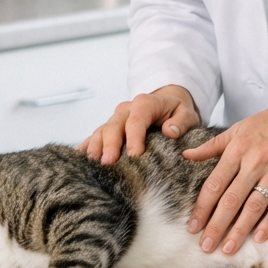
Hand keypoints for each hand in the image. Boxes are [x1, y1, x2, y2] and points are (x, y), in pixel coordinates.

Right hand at [78, 85, 200, 163]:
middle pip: (115, 125)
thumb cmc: (177, 113)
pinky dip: (87, 146)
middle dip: (111, 144)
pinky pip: (95, 136)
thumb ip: (181, 122)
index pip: (137, 120)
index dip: (134, 137)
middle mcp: (126, 109)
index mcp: (145, 103)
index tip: (135, 154)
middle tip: (109, 162)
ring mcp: (115, 119)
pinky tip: (79, 158)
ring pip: (101, 131)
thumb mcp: (187, 114)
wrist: (167, 105)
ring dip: (96, 146)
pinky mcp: (109, 128)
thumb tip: (171, 131)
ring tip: (93, 163)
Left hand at [182, 82, 267, 254]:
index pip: (214, 184)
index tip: (193, 227)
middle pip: (231, 199)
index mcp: (238, 148)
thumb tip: (186, 154)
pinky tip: (258, 238)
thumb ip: (213, 145)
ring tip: (227, 248)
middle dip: (216, 226)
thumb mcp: (240, 127)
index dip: (202, 208)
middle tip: (205, 247)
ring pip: (253, 206)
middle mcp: (255, 161)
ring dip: (239, 230)